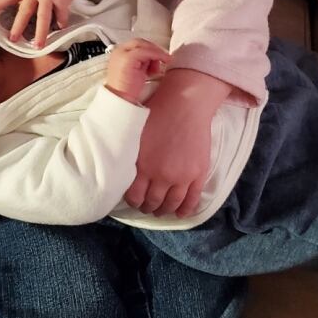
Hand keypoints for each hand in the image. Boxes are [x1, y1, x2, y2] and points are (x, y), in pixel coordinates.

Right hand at [105, 39, 169, 102]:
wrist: (121, 99)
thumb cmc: (128, 90)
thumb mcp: (138, 71)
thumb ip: (144, 62)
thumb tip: (155, 58)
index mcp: (119, 54)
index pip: (136, 44)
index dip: (150, 48)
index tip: (161, 55)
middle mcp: (119, 51)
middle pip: (140, 42)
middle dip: (154, 49)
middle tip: (165, 58)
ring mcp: (122, 54)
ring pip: (144, 45)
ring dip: (156, 53)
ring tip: (158, 67)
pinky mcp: (128, 58)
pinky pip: (146, 51)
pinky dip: (157, 55)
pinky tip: (164, 60)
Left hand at [125, 69, 231, 218]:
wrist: (186, 103)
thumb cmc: (157, 111)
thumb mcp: (134, 133)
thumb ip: (129, 154)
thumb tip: (119, 168)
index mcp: (142, 166)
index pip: (133, 196)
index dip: (133, 201)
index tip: (134, 199)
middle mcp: (161, 176)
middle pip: (152, 202)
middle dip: (148, 207)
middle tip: (147, 206)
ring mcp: (181, 177)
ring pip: (171, 204)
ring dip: (165, 210)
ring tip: (161, 210)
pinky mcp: (198, 174)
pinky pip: (192, 199)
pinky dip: (186, 209)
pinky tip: (181, 213)